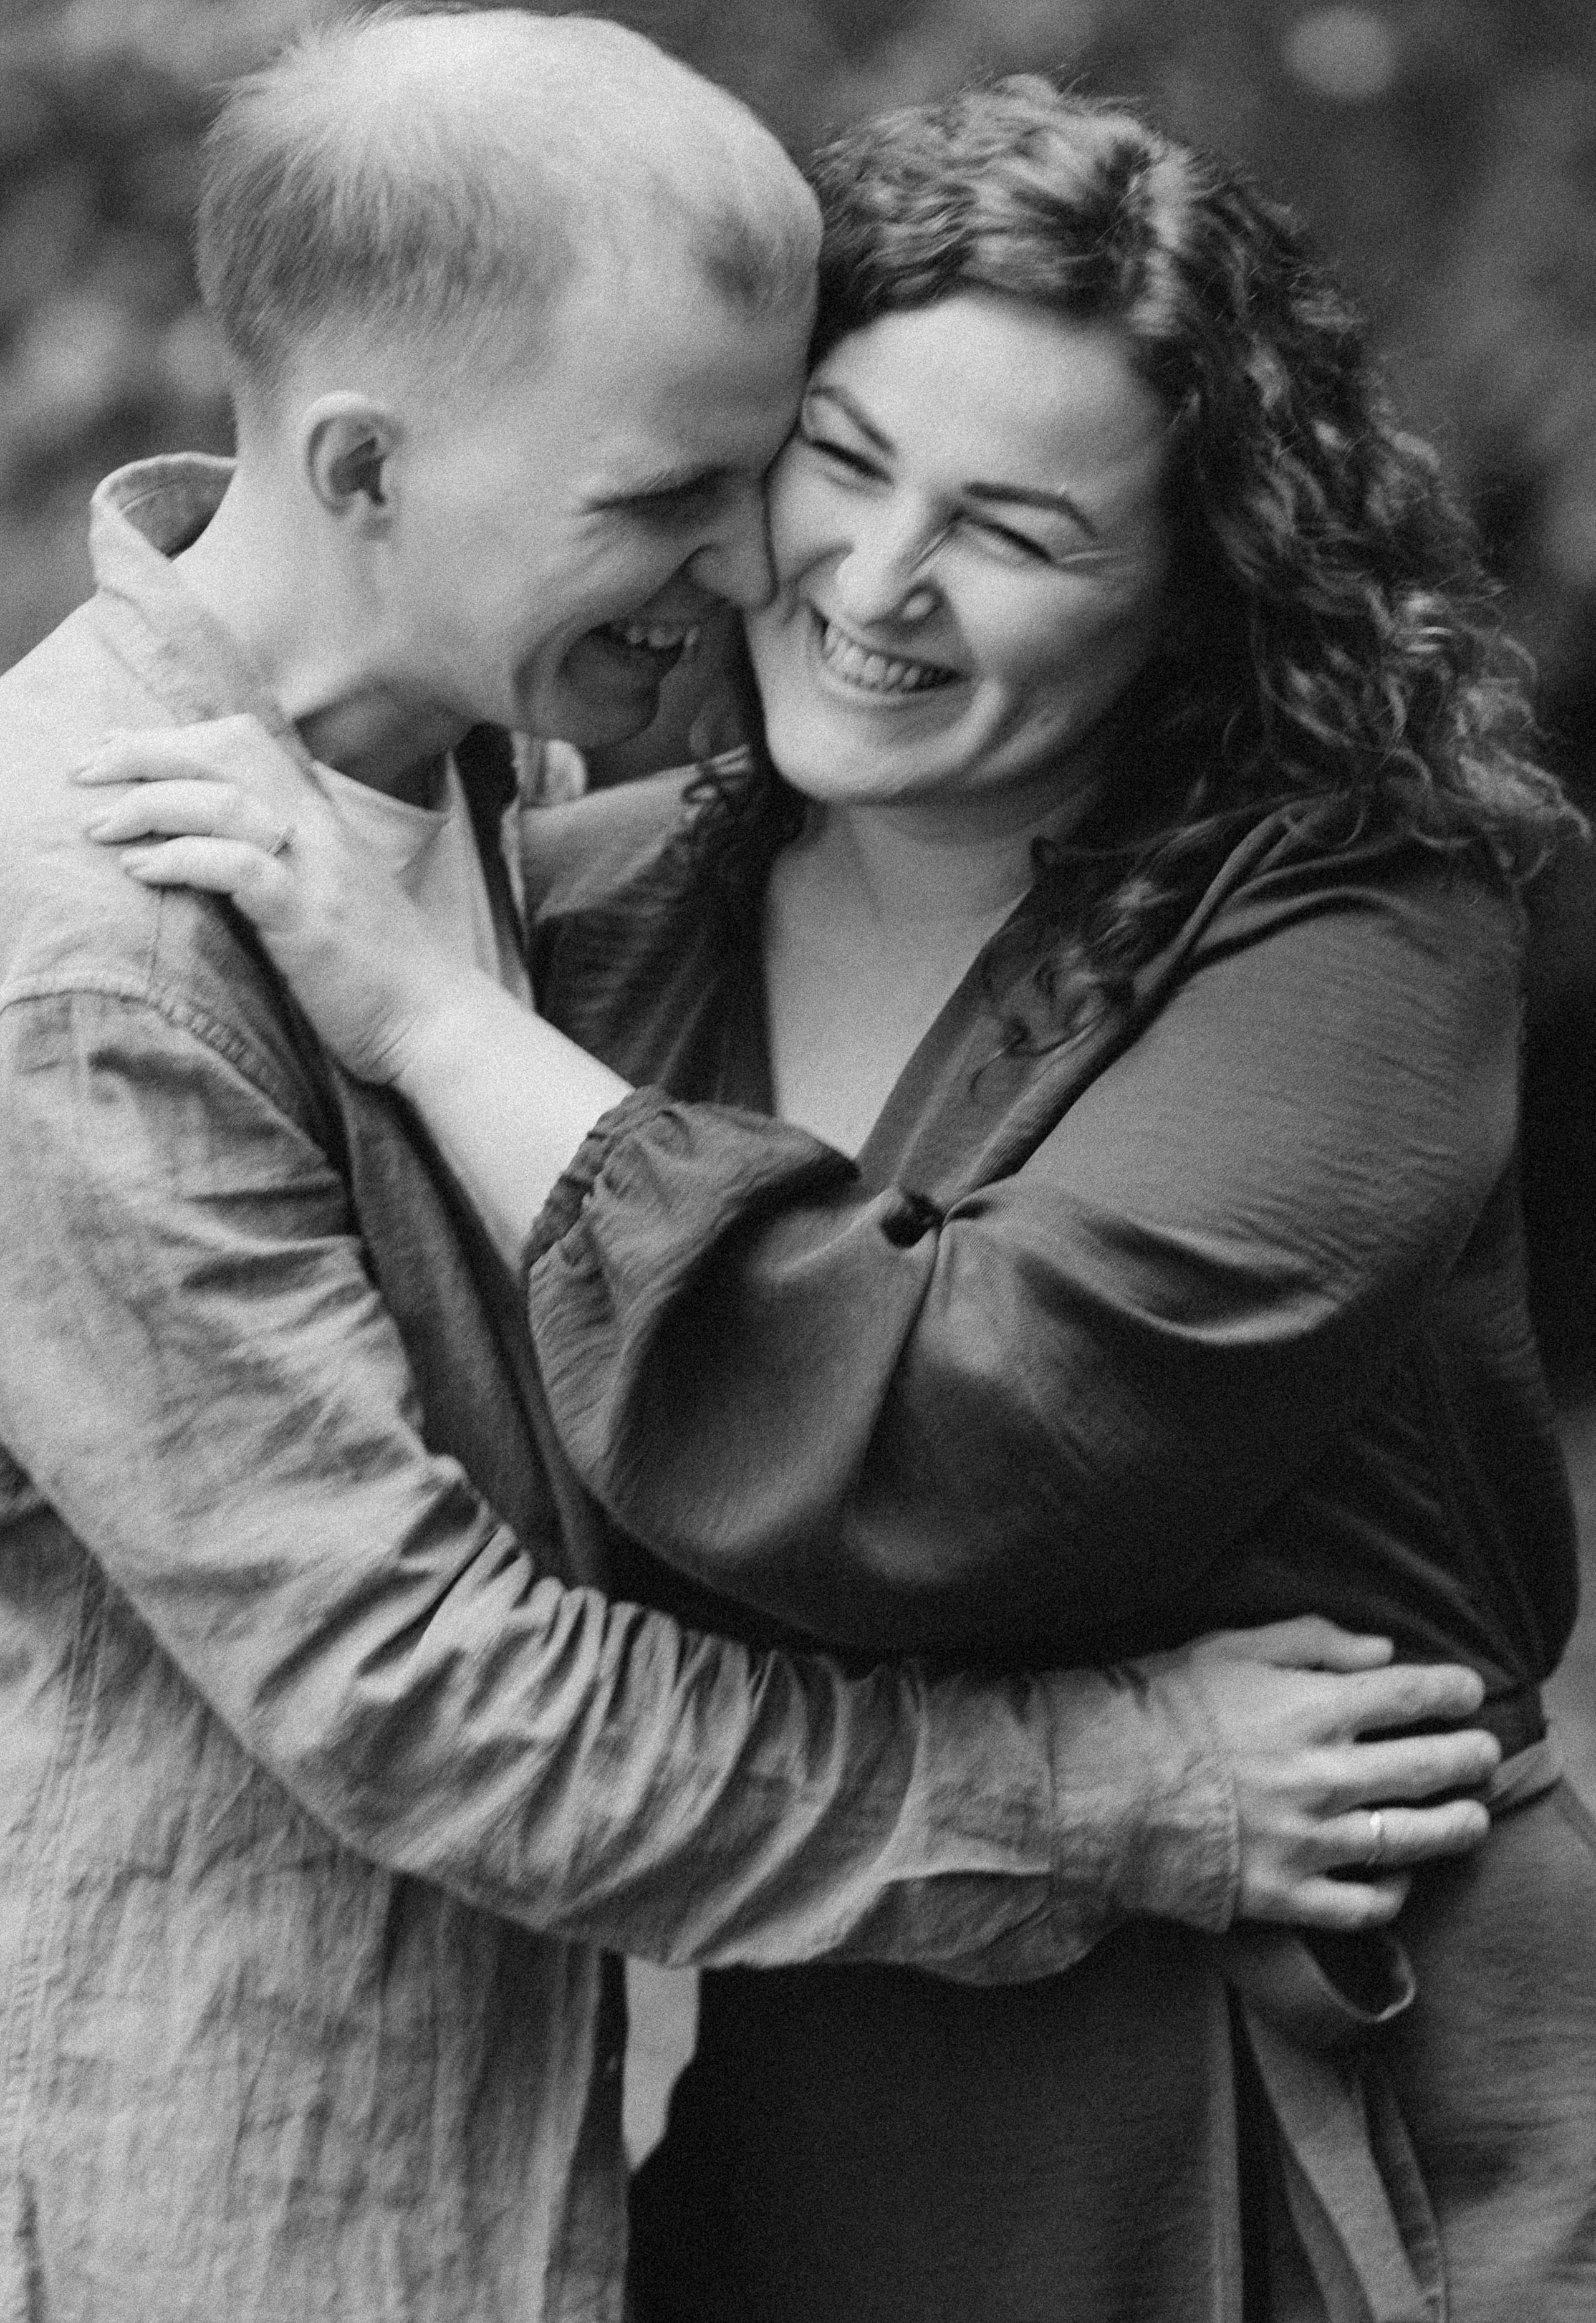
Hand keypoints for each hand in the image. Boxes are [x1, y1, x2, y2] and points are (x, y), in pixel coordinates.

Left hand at [78, 717, 466, 1081]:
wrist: (435, 1018)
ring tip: (98, 825)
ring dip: (148, 804)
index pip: (245, 743)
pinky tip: (141, 870)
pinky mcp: (307, 917)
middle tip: (84, 769)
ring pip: (221, 801)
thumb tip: (213, 850)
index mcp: (320, 819)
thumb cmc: (377, 969)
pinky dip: (180, 859)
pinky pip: (235, 866)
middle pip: (223, 755)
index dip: (175, 736)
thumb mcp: (330, 895)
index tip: (119, 748)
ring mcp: (315, 871)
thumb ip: (282, 860)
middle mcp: (318, 830)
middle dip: (144, 753)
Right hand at [1167, 1617, 1499, 1932]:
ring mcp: (1312, 1841)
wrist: (1101, 1788)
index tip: (1468, 1691)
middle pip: (1428, 1767)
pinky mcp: (1289, 1895)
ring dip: (1455, 1827)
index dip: (1452, 1691)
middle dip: (1469, 1757)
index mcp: (1313, 1709)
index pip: (1411, 1695)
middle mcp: (1326, 1776)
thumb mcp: (1228, 1647)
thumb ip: (1311, 1641)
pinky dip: (1393, 1893)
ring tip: (1472, 1818)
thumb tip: (1381, 1653)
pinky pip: (1365, 1905)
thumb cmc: (1161, 1708)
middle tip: (1484, 1754)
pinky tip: (1401, 1878)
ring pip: (1412, 1840)